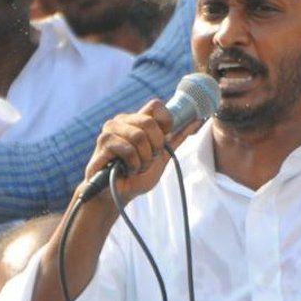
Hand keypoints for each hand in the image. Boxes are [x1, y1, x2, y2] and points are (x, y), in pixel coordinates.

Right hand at [81, 98, 198, 203]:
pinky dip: (133, 165)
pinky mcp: (103, 143)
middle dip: (155, 147)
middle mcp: (122, 121)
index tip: (162, 143)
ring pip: (138, 136)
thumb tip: (198, 120)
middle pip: (149, 122)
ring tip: (136, 167)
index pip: (156, 105)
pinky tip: (127, 170)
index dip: (165, 123)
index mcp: (136, 120)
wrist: (118, 196)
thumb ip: (177, 138)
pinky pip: (127, 149)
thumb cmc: (137, 176)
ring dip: (143, 159)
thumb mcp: (163, 156)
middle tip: (148, 160)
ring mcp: (110, 130)